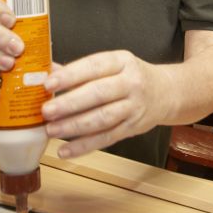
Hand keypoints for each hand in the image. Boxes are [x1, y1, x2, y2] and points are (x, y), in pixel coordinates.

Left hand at [41, 50, 171, 157]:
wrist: (166, 92)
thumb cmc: (130, 75)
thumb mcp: (111, 63)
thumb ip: (79, 69)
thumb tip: (45, 71)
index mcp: (122, 61)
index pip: (94, 66)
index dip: (71, 75)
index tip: (49, 84)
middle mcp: (131, 82)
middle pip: (98, 94)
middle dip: (70, 103)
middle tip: (46, 111)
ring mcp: (134, 107)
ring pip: (102, 118)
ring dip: (74, 126)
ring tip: (51, 130)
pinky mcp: (133, 128)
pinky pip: (107, 138)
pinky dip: (85, 146)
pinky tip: (65, 150)